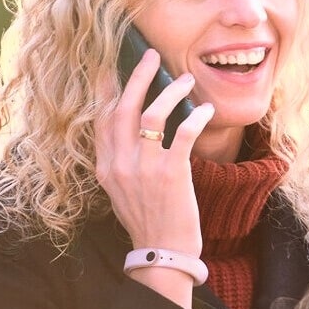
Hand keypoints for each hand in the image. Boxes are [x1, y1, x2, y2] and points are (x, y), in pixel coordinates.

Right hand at [94, 49, 214, 305]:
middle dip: (137, 76)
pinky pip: (183, 133)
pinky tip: (206, 109)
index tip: (113, 65)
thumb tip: (131, 129)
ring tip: (187, 78)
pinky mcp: (172, 174)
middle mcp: (120, 164)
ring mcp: (144, 169)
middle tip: (151, 55)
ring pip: (152, 114)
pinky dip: (195, 116)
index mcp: (105, 167)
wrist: (163, 254)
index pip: (102, 118)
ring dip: (171, 91)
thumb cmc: (148, 220)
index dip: (107, 88)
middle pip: (122, 107)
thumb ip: (121, 160)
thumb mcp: (121, 191)